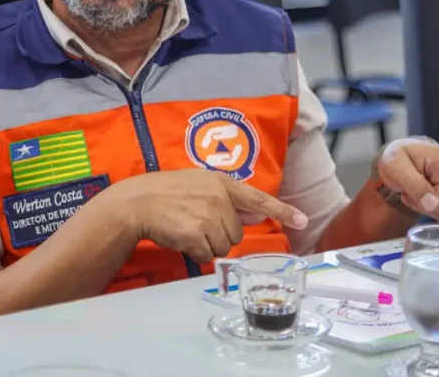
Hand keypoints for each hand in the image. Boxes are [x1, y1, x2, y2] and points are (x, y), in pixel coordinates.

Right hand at [111, 169, 307, 263]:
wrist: (136, 202)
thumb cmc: (164, 193)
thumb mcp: (197, 184)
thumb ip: (226, 197)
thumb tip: (255, 211)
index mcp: (220, 183)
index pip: (258, 197)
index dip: (282, 210)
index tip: (303, 220)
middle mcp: (218, 198)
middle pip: (236, 232)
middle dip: (218, 233)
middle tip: (194, 223)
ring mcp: (208, 216)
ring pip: (223, 246)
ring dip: (206, 245)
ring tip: (185, 229)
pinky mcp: (197, 234)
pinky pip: (206, 255)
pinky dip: (194, 253)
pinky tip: (179, 238)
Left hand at [376, 139, 438, 221]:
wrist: (400, 160)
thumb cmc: (399, 158)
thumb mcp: (396, 166)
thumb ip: (412, 183)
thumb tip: (432, 204)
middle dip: (426, 203)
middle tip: (409, 190)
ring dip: (428, 208)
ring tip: (417, 192)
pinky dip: (432, 213)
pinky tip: (424, 200)